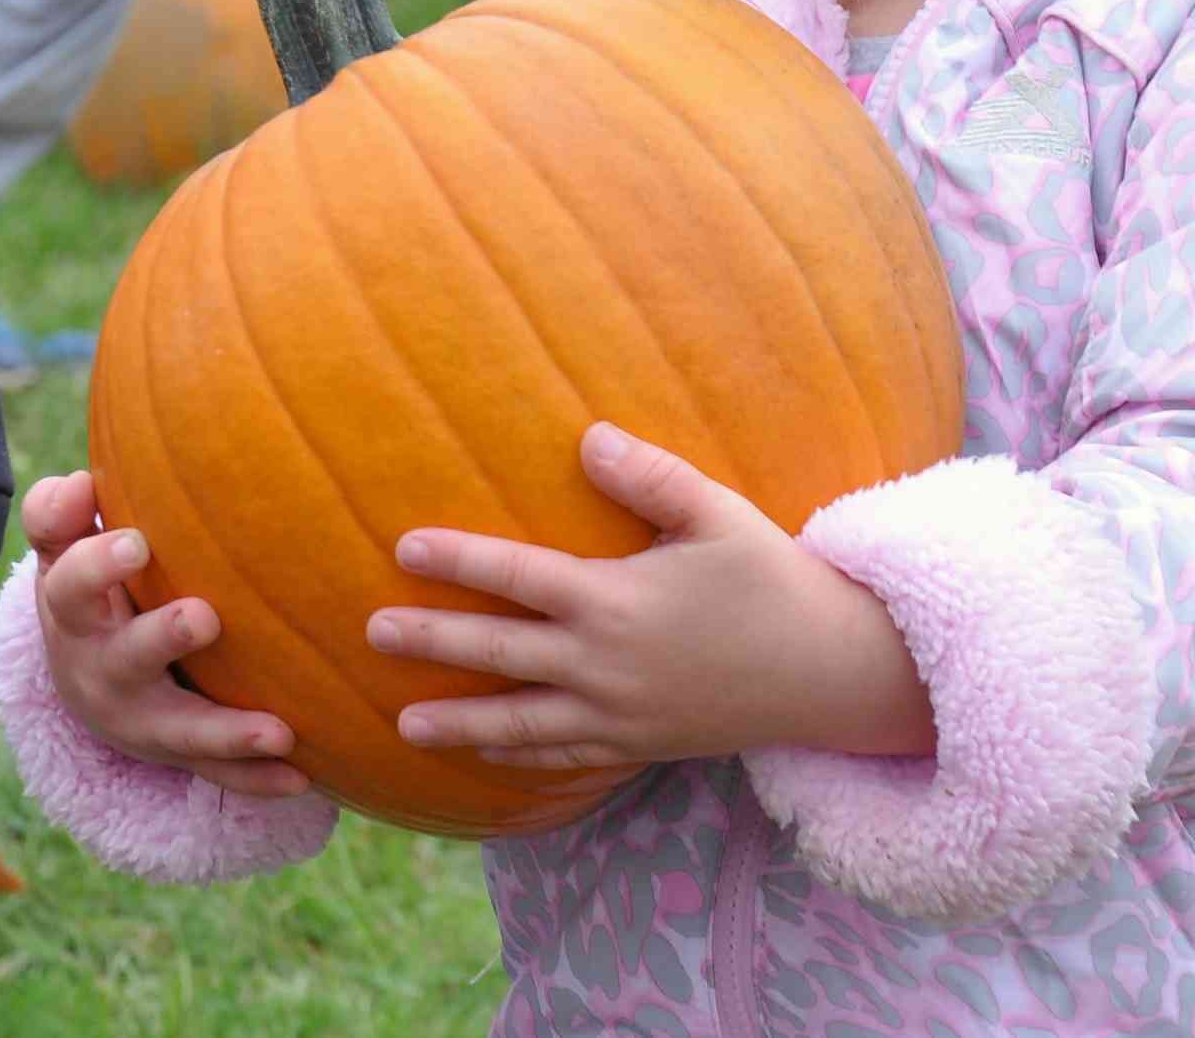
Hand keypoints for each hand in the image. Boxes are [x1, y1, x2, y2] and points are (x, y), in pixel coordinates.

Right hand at [23, 471, 309, 799]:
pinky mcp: (174, 749)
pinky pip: (214, 771)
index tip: (137, 543)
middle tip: (204, 617)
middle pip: (124, 659)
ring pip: (178, 729)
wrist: (86, 667)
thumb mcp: (69, 544)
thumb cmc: (95, 580)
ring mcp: (139, 716)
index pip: (72, 583)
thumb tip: (80, 487)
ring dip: (226, 732)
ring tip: (278, 732)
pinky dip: (254, 777)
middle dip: (161, 640)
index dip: (98, 565)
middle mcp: (102, 668)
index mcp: (75, 610)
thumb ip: (64, 511)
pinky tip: (301, 777)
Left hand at [370, 424, 936, 770]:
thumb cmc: (771, 578)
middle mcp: (603, 664)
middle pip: (498, 652)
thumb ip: (651, 476)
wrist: (825, 673)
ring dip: (457, 721)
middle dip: (432, 640)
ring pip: (517, 722)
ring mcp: (616, 715)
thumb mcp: (718, 513)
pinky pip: (561, 758)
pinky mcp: (636, 745)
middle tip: (370, 632)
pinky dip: (516, 758)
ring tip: (401, 721)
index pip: (518, 577)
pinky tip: (487, 752)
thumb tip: (587, 436)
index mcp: (616, 599)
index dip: (458, 560)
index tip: (403, 547)